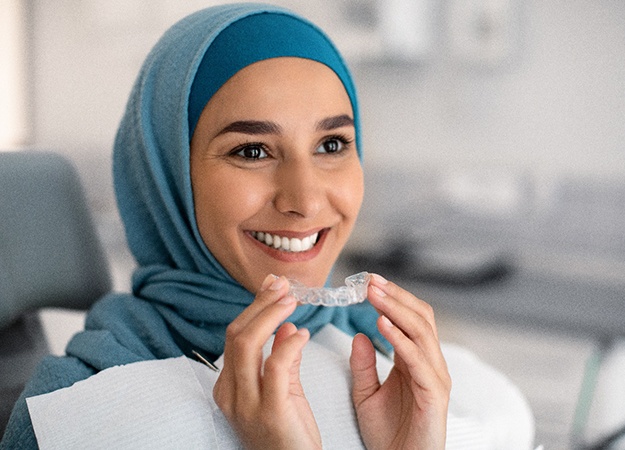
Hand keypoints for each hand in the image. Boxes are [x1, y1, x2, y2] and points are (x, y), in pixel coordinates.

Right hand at [213, 274, 321, 449]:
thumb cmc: (290, 433)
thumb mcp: (283, 391)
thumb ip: (281, 359)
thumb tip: (285, 326)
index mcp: (229, 386)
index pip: (235, 336)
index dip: (254, 307)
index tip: (274, 286)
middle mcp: (230, 393)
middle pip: (237, 335)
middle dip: (260, 304)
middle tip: (283, 286)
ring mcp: (246, 404)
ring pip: (247, 344)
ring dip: (270, 315)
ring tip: (292, 300)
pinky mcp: (270, 411)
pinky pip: (274, 367)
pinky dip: (288, 344)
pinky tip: (303, 334)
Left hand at [350, 274, 450, 449]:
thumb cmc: (387, 434)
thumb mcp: (365, 394)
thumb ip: (363, 365)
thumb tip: (359, 334)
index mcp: (415, 361)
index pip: (410, 318)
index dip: (392, 298)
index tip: (368, 282)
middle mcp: (430, 364)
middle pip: (420, 317)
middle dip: (395, 296)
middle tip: (370, 280)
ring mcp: (435, 377)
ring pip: (422, 331)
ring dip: (396, 309)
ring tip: (373, 294)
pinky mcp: (434, 394)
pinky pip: (418, 359)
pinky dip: (400, 339)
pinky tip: (381, 324)